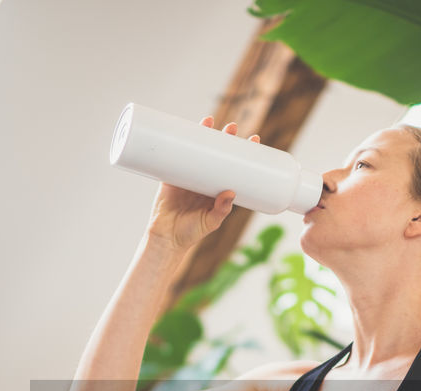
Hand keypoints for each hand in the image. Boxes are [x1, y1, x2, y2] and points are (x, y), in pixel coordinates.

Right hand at [145, 116, 259, 250]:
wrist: (166, 238)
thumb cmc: (191, 233)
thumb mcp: (210, 223)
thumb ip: (221, 210)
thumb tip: (230, 192)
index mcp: (217, 188)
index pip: (234, 166)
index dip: (244, 153)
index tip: (254, 140)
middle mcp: (204, 179)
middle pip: (217, 153)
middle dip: (225, 139)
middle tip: (233, 127)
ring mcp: (188, 175)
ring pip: (197, 150)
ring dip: (203, 134)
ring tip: (210, 121)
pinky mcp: (170, 176)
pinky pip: (175, 156)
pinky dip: (179, 143)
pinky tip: (183, 131)